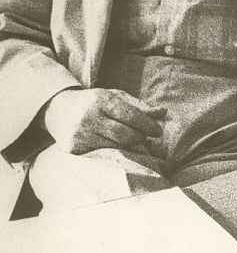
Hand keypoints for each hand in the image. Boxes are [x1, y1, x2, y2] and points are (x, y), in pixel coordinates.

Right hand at [42, 88, 165, 154]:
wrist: (57, 109)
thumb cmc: (93, 102)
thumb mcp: (115, 97)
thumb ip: (139, 106)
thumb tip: (163, 112)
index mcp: (101, 100)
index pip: (131, 115)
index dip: (147, 124)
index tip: (157, 131)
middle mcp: (89, 116)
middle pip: (124, 134)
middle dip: (140, 137)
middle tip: (145, 138)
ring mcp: (80, 134)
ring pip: (114, 146)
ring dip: (129, 147)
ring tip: (133, 142)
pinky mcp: (73, 148)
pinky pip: (101, 154)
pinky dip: (113, 152)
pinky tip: (116, 148)